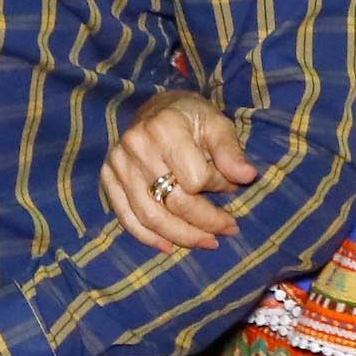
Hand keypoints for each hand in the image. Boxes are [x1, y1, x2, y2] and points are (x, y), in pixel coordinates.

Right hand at [99, 91, 255, 254]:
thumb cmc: (191, 118)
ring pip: (151, 217)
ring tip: (207, 241)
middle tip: (229, 228)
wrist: (157, 109)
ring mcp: (118, 164)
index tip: (230, 185)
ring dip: (182, 236)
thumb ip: (231, 152)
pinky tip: (169, 246)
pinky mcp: (108, 178)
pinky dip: (148, 238)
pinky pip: (127, 218)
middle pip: (174, 202)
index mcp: (164, 127)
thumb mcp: (217, 125)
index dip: (218, 186)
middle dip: (206, 221)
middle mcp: (136, 145)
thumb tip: (247, 176)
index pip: (195, 178)